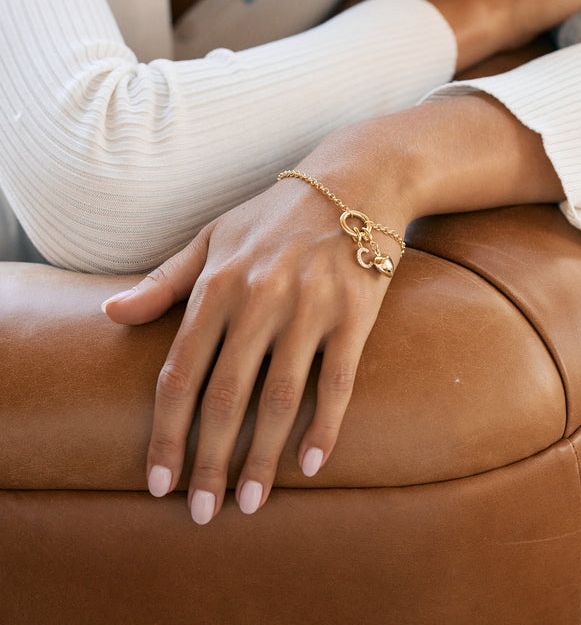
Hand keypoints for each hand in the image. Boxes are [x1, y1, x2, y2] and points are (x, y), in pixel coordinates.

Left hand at [102, 175, 406, 523]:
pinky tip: (311, 465)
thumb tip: (110, 314)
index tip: (158, 482)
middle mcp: (259, 299)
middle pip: (225, 396)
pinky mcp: (354, 313)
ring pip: (279, 397)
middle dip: (208, 461)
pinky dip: (324, 426)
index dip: (165, 433)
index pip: (179, 373)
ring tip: (248, 503)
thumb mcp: (211, 238)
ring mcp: (309, 307)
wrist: (354, 184)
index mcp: (217, 285)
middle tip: (202, 512)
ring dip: (261, 457)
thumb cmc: (275, 217)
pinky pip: (336, 380)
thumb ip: (163, 281)